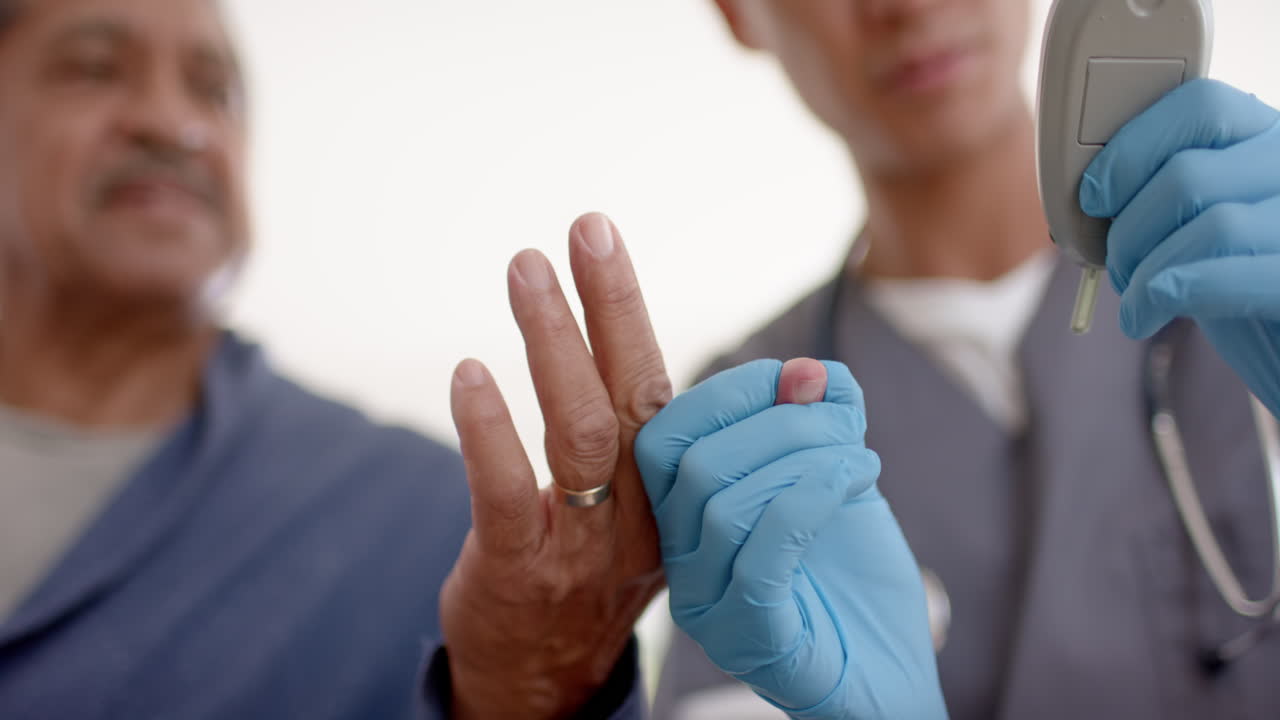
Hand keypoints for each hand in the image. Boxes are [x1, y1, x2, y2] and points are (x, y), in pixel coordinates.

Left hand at [442, 213, 670, 718]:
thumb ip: (657, 438)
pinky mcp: (522, 570)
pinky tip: (470, 373)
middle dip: (614, 303)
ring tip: (527, 268)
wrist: (546, 683)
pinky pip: (509, 495)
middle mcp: (642, 512)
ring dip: (556, 344)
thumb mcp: (645, 512)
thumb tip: (666, 346)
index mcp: (673, 489)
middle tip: (586, 227)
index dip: (635, 312)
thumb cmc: (591, 575)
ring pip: (583, 432)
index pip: (667, 387)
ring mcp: (585, 544)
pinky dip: (491, 431)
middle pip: (637, 392)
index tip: (607, 236)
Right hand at [635, 358, 946, 719]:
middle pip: (690, 462)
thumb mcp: (839, 474)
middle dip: (776, 421)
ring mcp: (707, 605)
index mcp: (684, 515)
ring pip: (722, 504)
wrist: (890, 672)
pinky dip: (810, 500)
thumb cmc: (854, 576)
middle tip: (844, 425)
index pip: (662, 435)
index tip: (796, 378)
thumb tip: (807, 370)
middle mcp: (680, 562)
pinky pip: (760, 556)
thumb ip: (822, 420)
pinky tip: (855, 482)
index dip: (725, 391)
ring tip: (860, 461)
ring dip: (805, 459)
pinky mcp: (748, 641)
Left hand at [1081, 79, 1279, 419]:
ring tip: (1135, 297)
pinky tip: (1145, 316)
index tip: (1094, 195)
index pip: (1201, 105)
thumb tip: (1087, 193)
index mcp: (1267, 139)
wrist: (1277, 342)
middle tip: (1117, 265)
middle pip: (1189, 175)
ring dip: (1145, 269)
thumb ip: (1165, 190)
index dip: (1132, 149)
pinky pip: (1220, 278)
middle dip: (1129, 229)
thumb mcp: (1199, 220)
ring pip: (1209, 225)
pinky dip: (1162, 297)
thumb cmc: (1236, 279)